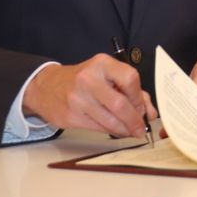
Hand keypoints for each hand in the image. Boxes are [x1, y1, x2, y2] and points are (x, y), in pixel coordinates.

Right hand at [23, 54, 157, 137]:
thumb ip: (132, 91)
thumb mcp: (106, 75)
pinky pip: (98, 127)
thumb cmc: (83, 80)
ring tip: (131, 131)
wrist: (46, 87)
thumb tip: (150, 113)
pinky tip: (116, 130)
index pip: (130, 78)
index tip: (142, 107)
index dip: (139, 97)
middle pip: (120, 104)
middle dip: (134, 119)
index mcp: (102, 64)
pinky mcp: (71, 116)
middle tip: (140, 127)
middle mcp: (89, 79)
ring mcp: (77, 98)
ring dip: (124, 129)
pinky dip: (111, 131)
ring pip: (109, 120)